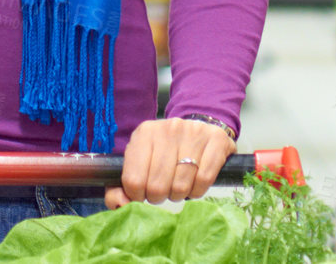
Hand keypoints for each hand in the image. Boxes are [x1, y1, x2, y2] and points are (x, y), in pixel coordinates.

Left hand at [106, 117, 234, 207]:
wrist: (198, 129)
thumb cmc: (164, 152)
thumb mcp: (138, 162)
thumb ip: (119, 187)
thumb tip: (120, 205)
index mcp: (144, 133)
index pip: (133, 179)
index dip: (137, 196)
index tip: (143, 194)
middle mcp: (168, 128)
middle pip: (157, 185)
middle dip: (159, 196)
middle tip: (164, 190)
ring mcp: (193, 132)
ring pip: (181, 185)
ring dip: (179, 194)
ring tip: (178, 185)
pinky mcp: (216, 140)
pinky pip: (204, 180)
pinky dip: (198, 190)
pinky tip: (194, 183)